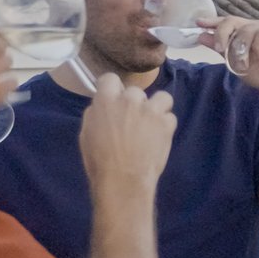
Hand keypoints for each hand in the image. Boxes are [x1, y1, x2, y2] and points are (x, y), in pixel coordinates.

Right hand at [79, 74, 176, 193]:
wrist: (123, 178)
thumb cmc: (99, 159)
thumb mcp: (87, 131)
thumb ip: (97, 113)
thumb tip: (103, 106)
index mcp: (106, 99)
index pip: (111, 78)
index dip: (113, 89)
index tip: (114, 98)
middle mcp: (130, 99)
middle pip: (136, 91)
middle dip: (134, 103)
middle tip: (132, 121)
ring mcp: (151, 111)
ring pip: (162, 98)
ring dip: (157, 107)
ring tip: (152, 122)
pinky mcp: (167, 125)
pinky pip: (170, 117)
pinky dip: (166, 125)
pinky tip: (159, 136)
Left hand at [200, 15, 258, 96]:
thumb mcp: (234, 62)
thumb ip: (220, 49)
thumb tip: (201, 36)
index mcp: (244, 32)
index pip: (227, 22)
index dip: (213, 21)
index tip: (199, 23)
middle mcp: (256, 27)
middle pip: (233, 21)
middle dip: (223, 33)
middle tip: (219, 48)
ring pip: (247, 28)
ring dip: (241, 47)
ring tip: (244, 62)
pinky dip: (256, 45)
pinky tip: (258, 56)